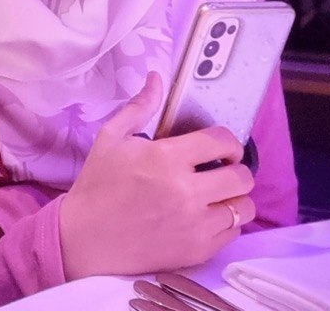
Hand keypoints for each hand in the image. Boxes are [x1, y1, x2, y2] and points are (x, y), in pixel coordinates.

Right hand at [59, 72, 255, 278]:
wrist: (86, 238)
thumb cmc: (98, 185)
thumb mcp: (111, 138)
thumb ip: (140, 108)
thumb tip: (157, 78)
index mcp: (166, 158)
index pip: (222, 141)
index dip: (228, 141)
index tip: (220, 147)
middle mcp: (186, 191)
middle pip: (242, 177)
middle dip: (236, 169)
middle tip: (220, 170)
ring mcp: (195, 225)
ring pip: (243, 208)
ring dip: (234, 198)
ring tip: (216, 195)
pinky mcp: (197, 250)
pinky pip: (233, 233)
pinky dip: (226, 223)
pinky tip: (206, 216)